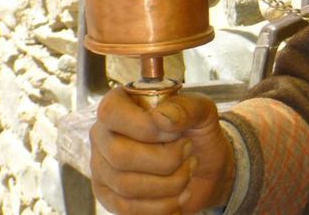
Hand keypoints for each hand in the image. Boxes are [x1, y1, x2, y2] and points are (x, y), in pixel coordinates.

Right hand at [90, 87, 235, 213]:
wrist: (206, 166)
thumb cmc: (198, 132)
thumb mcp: (202, 111)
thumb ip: (186, 107)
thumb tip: (161, 118)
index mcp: (120, 104)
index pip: (111, 112)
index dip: (145, 126)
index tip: (176, 133)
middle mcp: (104, 134)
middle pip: (120, 155)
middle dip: (166, 160)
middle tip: (188, 151)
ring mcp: (102, 167)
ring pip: (126, 185)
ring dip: (169, 183)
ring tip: (188, 171)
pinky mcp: (109, 196)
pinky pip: (128, 209)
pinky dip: (163, 205)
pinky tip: (179, 194)